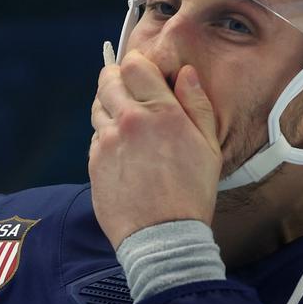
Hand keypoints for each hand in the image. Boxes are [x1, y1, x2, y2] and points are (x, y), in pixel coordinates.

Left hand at [89, 49, 221, 249]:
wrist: (163, 237)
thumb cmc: (191, 195)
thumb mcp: (208, 148)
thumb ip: (197, 105)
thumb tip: (185, 73)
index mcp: (162, 112)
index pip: (135, 65)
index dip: (138, 66)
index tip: (143, 74)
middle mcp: (129, 121)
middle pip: (108, 79)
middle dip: (116, 78)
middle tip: (127, 88)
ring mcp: (107, 142)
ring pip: (97, 106)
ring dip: (109, 106)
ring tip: (126, 122)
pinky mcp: (94, 162)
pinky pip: (95, 137)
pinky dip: (105, 136)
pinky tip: (123, 152)